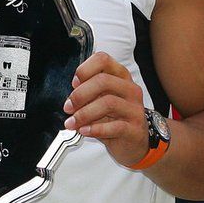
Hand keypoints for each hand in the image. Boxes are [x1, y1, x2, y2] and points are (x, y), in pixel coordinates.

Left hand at [63, 51, 149, 167]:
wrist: (133, 142)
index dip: (85, 70)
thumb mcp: (101, 101)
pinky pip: (114, 126)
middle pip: (103, 81)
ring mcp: (134, 109)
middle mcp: (130, 89)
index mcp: (121, 77)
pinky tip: (85, 131)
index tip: (75, 84)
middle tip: (69, 107)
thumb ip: (88, 95)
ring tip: (73, 123)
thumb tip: (72, 98)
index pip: (103, 60)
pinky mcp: (134, 128)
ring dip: (84, 114)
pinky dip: (95, 129)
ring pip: (108, 103)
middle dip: (80, 95)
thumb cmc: (115, 118)